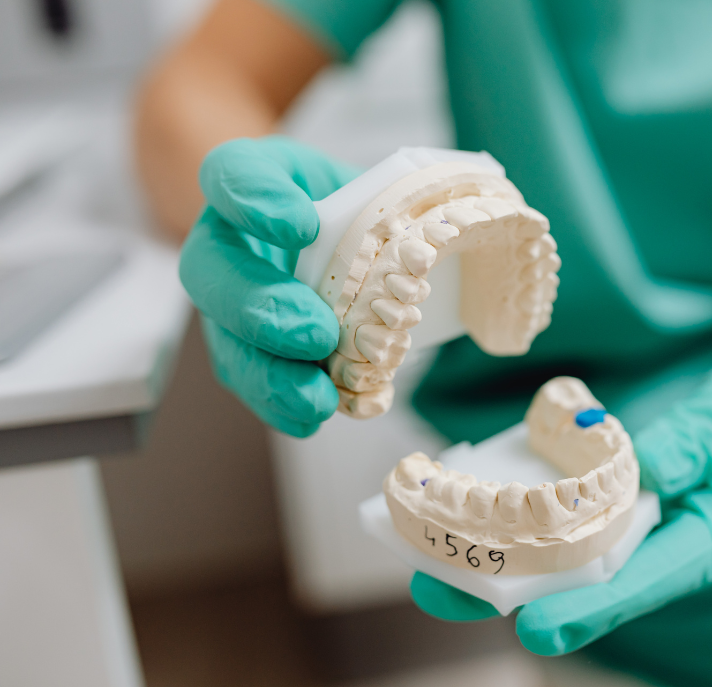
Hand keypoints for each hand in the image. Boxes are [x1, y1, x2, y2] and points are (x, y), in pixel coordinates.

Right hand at [179, 136, 360, 435]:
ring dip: (269, 376)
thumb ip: (381, 200)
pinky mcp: (245, 349)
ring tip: (316, 398)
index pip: (232, 175)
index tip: (301, 226)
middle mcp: (224, 241)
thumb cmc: (344, 204)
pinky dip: (281, 405)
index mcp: (248, 182)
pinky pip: (250, 381)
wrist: (327, 236)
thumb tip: (429, 241)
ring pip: (225, 339)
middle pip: (212, 272)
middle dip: (262, 310)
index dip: (257, 201)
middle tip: (314, 334)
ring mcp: (228, 301)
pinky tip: (311, 415)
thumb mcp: (362, 180)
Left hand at [410, 318, 711, 653]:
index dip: (592, 606)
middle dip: (522, 591)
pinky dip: (533, 520)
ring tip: (439, 564)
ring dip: (513, 561)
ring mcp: (657, 524)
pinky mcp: (638, 502)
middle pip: (595, 581)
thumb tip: (641, 467)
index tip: (535, 629)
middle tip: (446, 591)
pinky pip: (581, 521)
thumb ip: (699, 440)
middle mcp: (680, 541)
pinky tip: (482, 512)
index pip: (651, 579)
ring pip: (578, 558)